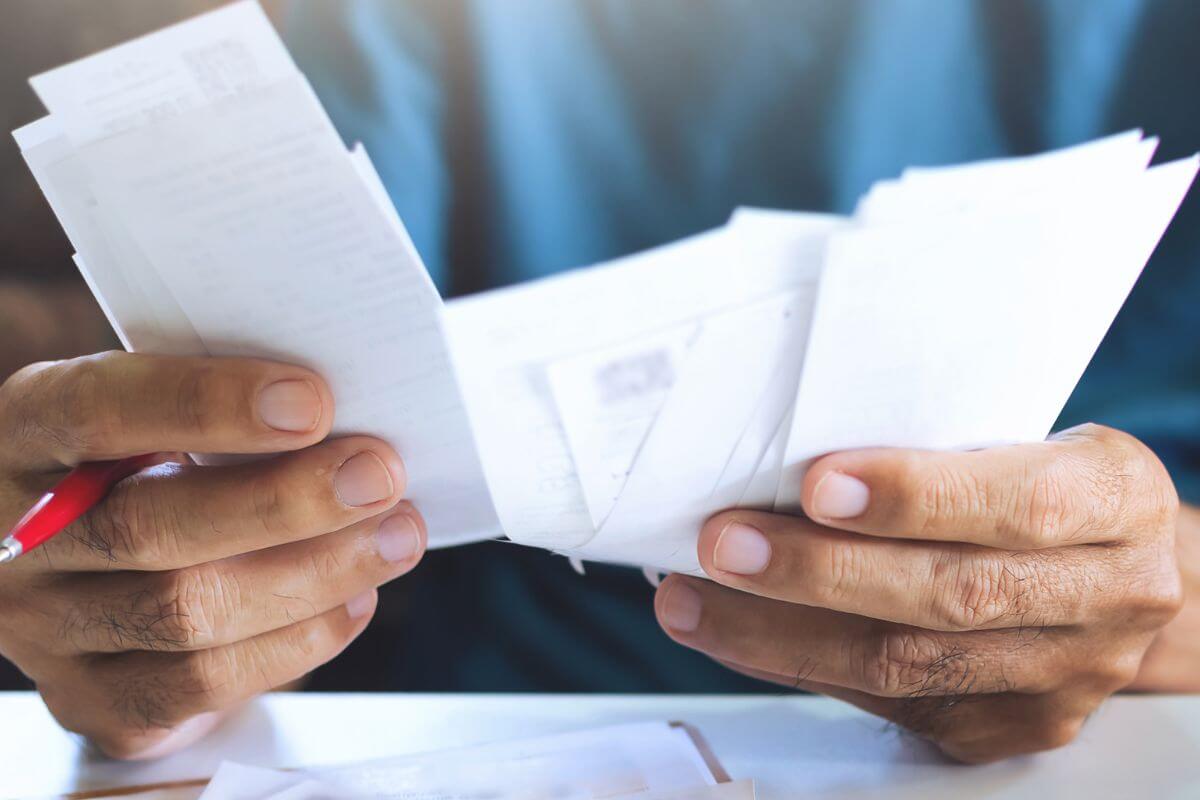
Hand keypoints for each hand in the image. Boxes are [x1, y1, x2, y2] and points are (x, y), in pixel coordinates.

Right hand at [0, 352, 424, 758]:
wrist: (81, 568)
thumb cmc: (148, 463)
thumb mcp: (157, 416)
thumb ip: (223, 411)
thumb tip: (347, 418)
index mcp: (26, 432)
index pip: (98, 410)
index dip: (207, 404)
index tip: (313, 402)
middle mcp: (17, 538)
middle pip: (149, 527)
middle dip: (285, 503)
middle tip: (379, 475)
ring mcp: (46, 631)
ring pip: (184, 614)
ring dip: (314, 574)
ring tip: (397, 534)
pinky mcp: (92, 701)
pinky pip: (200, 685)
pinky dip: (296, 641)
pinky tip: (356, 598)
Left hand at [655, 424, 1181, 762]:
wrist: (1121, 577)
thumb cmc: (1050, 487)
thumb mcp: (1030, 437)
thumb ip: (942, 444)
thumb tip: (788, 450)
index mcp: (1118, 501)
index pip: (1019, 503)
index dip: (915, 498)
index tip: (816, 484)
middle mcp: (1105, 596)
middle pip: (951, 595)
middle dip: (819, 572)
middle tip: (723, 544)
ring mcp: (1063, 676)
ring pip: (908, 666)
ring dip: (781, 633)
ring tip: (695, 600)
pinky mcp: (1013, 727)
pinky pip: (891, 703)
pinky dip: (799, 665)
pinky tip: (738, 634)